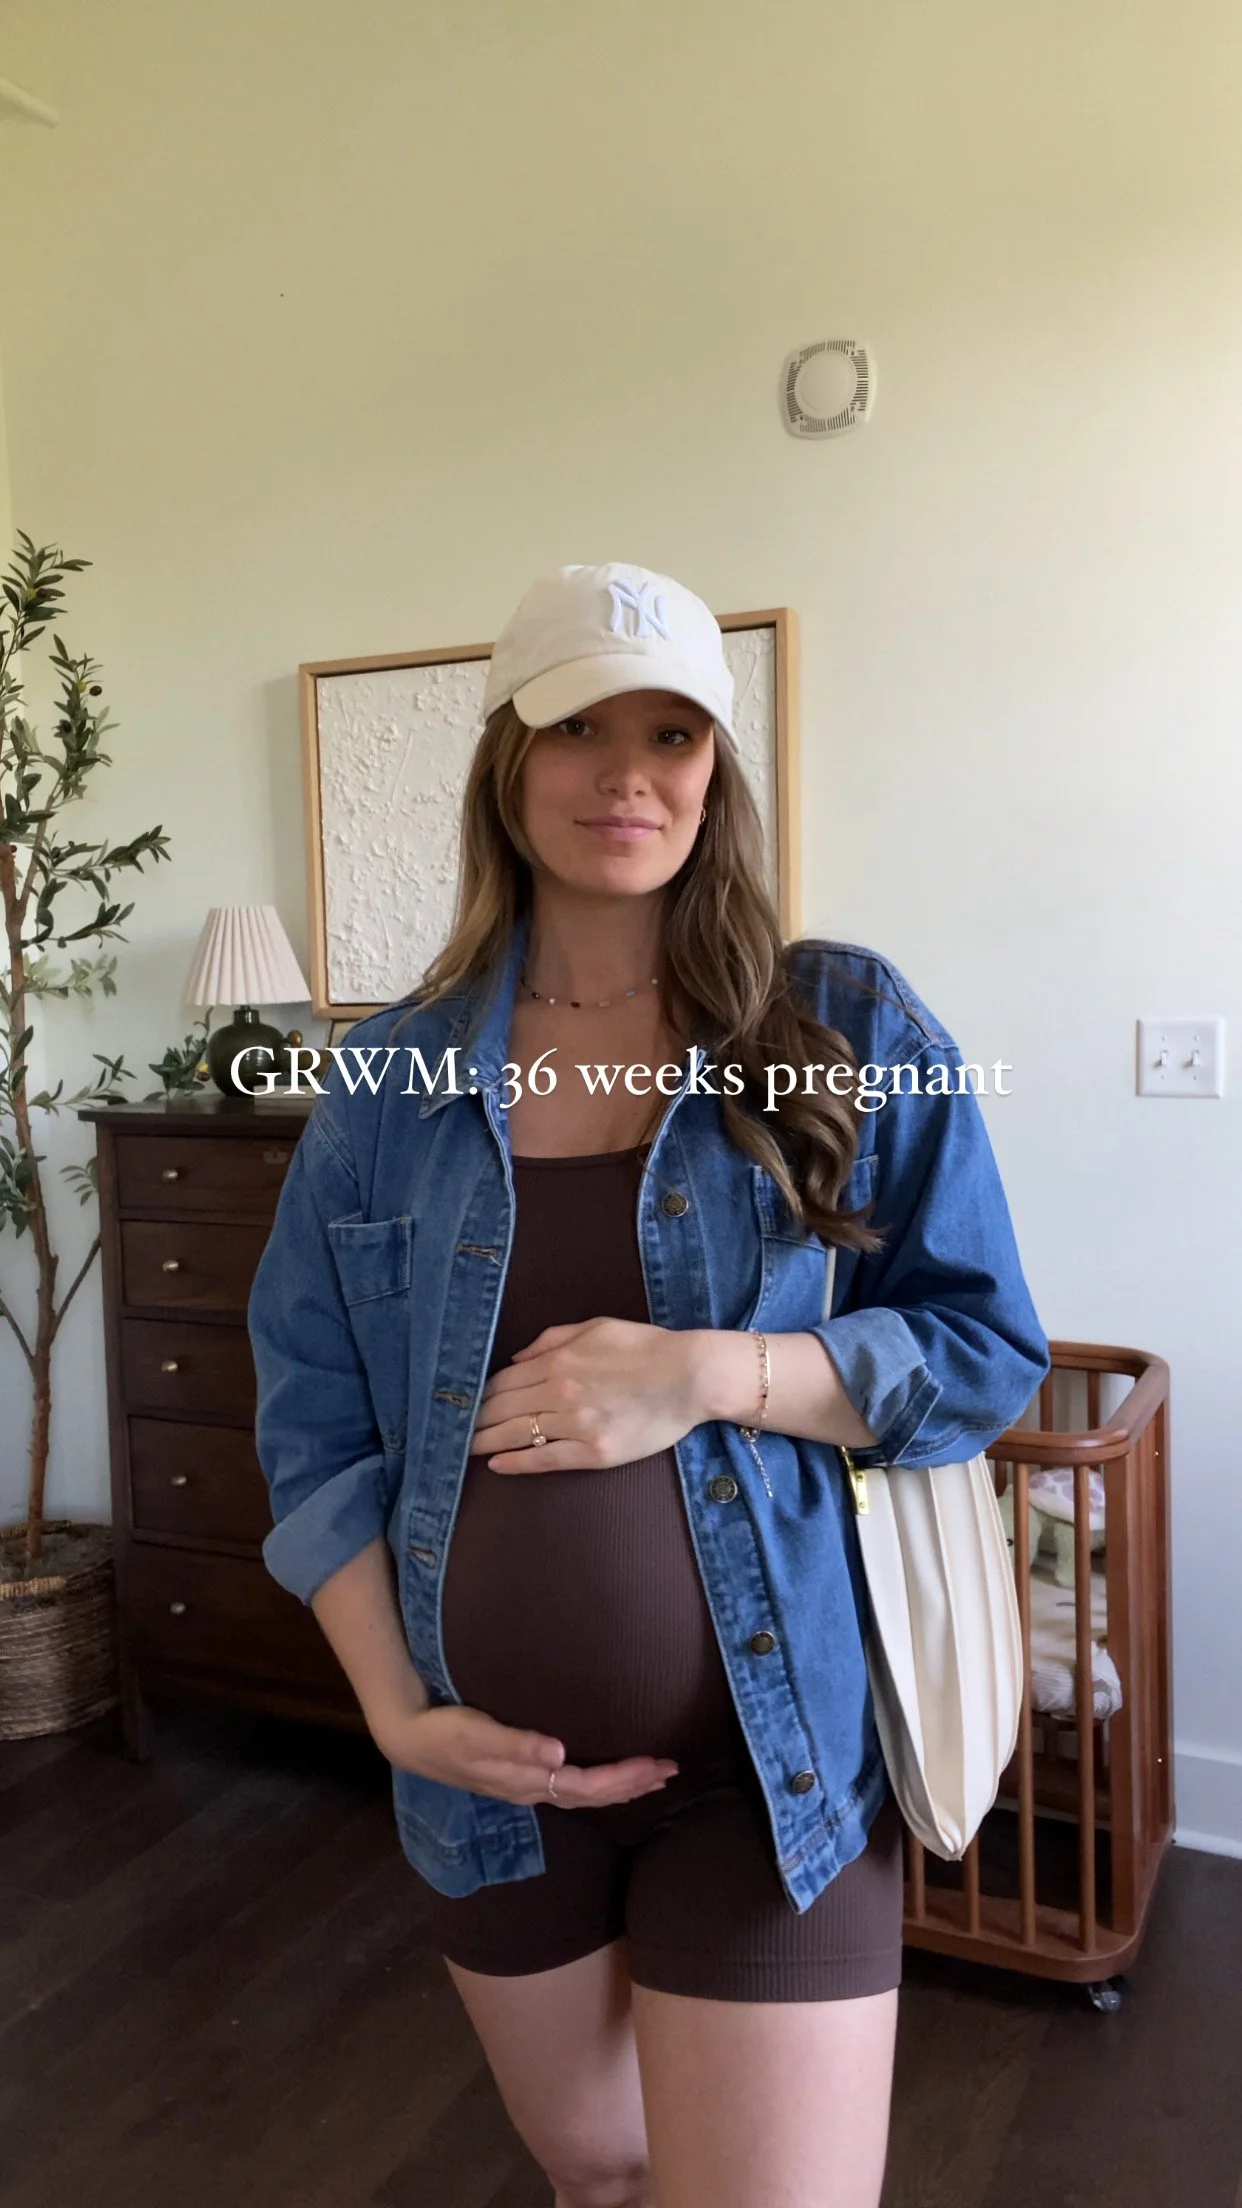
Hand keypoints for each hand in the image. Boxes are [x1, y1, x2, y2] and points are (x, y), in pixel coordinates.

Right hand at [371, 1700, 678, 1808]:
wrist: (412, 1740)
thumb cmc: (444, 1733)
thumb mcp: (475, 1736)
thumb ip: (515, 1745)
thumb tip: (558, 1753)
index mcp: (528, 1780)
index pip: (588, 1785)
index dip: (624, 1778)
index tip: (657, 1766)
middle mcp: (533, 1788)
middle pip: (593, 1794)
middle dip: (633, 1784)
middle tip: (671, 1769)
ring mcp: (526, 1785)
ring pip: (584, 1794)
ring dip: (620, 1786)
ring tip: (652, 1776)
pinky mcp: (520, 1776)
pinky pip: (571, 1787)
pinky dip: (598, 1783)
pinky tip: (606, 1777)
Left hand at [470, 1317, 705, 1473]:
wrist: (691, 1376)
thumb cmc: (646, 1347)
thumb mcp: (596, 1327)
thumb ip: (552, 1339)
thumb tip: (515, 1358)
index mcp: (558, 1361)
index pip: (503, 1382)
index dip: (478, 1395)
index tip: (462, 1404)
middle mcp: (561, 1392)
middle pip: (503, 1410)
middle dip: (473, 1420)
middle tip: (450, 1430)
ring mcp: (577, 1425)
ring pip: (518, 1435)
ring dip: (485, 1442)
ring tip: (463, 1449)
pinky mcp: (595, 1452)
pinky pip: (546, 1460)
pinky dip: (517, 1463)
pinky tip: (496, 1464)